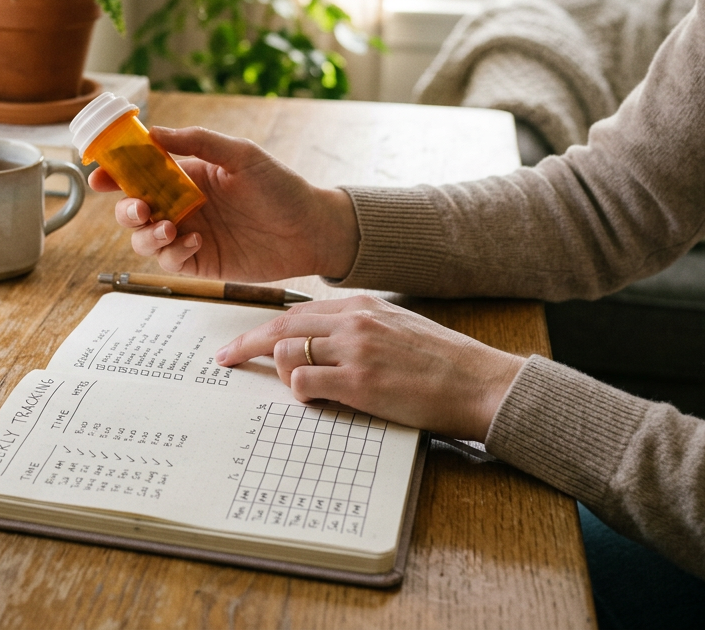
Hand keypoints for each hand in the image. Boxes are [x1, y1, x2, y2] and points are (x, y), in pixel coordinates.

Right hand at [89, 126, 359, 281]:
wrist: (312, 229)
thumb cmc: (282, 187)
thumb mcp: (241, 154)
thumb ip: (197, 141)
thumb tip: (154, 132)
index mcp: (187, 175)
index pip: (139, 172)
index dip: (114, 174)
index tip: (98, 175)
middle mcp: (182, 205)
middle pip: (132, 209)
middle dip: (125, 210)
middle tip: (139, 209)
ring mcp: (189, 234)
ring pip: (143, 239)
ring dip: (146, 235)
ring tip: (169, 229)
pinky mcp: (200, 262)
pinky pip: (170, 261)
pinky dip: (174, 253)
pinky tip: (197, 242)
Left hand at [214, 295, 524, 441]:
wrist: (479, 382)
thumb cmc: (443, 361)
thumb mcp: (399, 326)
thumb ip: (361, 328)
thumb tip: (325, 341)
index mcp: (363, 305)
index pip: (298, 311)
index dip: (266, 327)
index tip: (246, 339)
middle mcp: (354, 321)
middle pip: (281, 326)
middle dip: (248, 343)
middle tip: (225, 358)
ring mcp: (354, 351)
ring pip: (288, 352)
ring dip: (278, 372)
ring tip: (281, 384)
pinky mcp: (359, 383)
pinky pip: (304, 384)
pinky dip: (298, 392)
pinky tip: (310, 399)